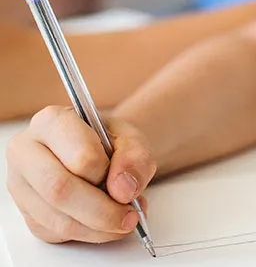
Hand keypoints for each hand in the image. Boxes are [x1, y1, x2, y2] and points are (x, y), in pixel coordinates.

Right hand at [6, 106, 156, 243]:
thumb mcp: (132, 138)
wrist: (100, 150)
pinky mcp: (28, 213)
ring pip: (58, 217)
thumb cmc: (109, 140)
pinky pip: (58, 232)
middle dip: (102, 210)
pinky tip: (106, 223)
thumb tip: (124, 190)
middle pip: (60, 190)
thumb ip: (135, 157)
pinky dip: (90, 233)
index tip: (123, 180)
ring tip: (124, 218)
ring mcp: (22, 185)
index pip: (78, 154)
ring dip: (98, 226)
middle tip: (130, 215)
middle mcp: (27, 151)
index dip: (105, 172)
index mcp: (51, 121)